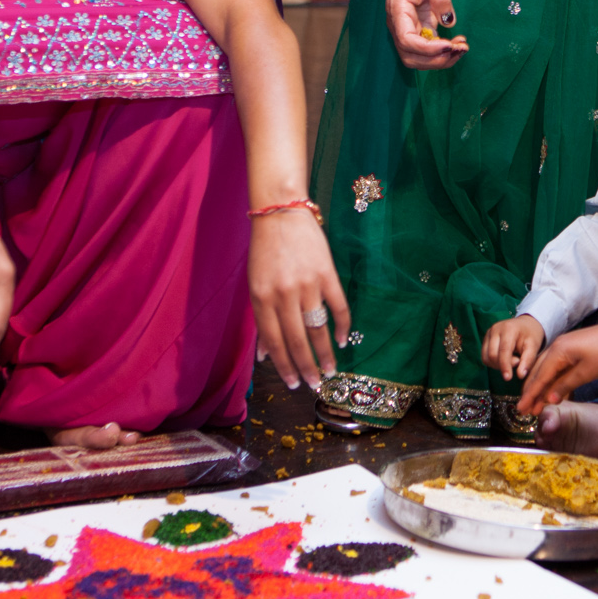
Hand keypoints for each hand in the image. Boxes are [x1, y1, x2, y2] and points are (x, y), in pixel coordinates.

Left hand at [247, 207, 350, 390]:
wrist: (280, 213)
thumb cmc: (264, 251)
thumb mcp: (255, 286)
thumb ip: (261, 320)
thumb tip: (264, 355)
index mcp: (262, 299)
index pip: (274, 341)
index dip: (284, 365)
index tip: (292, 383)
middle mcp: (283, 295)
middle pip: (296, 340)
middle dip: (305, 367)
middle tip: (313, 385)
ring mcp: (306, 285)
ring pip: (317, 328)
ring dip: (325, 353)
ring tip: (330, 370)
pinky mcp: (326, 274)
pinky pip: (337, 306)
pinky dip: (341, 326)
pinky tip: (342, 340)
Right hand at [384, 0, 467, 69]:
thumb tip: (449, 22)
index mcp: (397, 10)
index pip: (406, 40)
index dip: (427, 49)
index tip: (449, 45)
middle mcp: (398, 25)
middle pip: (410, 56)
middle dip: (435, 59)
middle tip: (459, 50)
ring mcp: (408, 31)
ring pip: (418, 59)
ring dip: (441, 60)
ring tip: (462, 48)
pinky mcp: (419, 33)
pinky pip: (428, 52)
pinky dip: (444, 53)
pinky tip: (459, 44)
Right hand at [482, 313, 546, 382]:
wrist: (526, 324)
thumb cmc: (531, 335)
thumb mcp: (534, 346)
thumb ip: (528, 361)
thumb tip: (520, 375)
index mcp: (508, 329)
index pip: (503, 351)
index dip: (505, 366)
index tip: (508, 378)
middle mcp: (495, 329)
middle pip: (492, 355)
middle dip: (503, 365)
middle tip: (517, 362)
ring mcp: (488, 333)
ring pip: (486, 357)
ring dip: (497, 365)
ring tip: (512, 360)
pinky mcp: (485, 339)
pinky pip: (485, 357)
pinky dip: (493, 362)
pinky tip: (504, 359)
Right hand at [516, 323, 597, 413]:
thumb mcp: (585, 373)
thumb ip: (565, 385)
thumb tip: (549, 400)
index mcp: (557, 352)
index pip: (539, 377)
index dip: (530, 394)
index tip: (520, 408)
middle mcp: (555, 348)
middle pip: (538, 373)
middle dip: (531, 392)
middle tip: (524, 410)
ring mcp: (562, 348)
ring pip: (545, 370)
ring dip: (539, 387)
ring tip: (534, 404)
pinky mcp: (570, 350)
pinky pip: (555, 367)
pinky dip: (550, 380)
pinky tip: (548, 392)